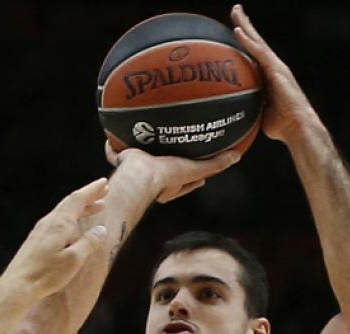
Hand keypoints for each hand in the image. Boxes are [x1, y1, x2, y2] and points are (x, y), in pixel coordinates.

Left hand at [3, 178, 108, 300]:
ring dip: (81, 209)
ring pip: (63, 213)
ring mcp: (40, 231)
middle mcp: (49, 222)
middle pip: (70, 203)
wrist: (17, 285)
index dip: (92, 190)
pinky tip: (75, 228)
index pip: (78, 199)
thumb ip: (88, 242)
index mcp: (59, 223)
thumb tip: (100, 230)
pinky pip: (57, 222)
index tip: (104, 183)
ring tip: (96, 208)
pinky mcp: (36, 240)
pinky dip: (71, 219)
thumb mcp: (74, 260)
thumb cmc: (46, 274)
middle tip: (103, 192)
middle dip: (88, 197)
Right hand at [106, 143, 240, 203]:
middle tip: (172, 147)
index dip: (194, 174)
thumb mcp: (195, 170)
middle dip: (166, 159)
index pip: (185, 180)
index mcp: (170, 183)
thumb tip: (237, 155)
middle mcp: (154, 178)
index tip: (200, 167)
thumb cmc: (166, 178)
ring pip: (139, 158)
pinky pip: (116, 152)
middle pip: (162, 168)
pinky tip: (112, 134)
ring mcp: (138, 169)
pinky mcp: (124, 160)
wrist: (139, 176)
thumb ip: (215, 164)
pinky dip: (112, 146)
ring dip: (139, 149)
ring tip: (142, 133)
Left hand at [231, 4, 321, 143]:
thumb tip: (233, 115)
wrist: (297, 127)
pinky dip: (248, 41)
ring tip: (236, 11)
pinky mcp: (277, 69)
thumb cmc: (281, 126)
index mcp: (269, 75)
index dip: (246, 40)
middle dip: (246, 24)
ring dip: (246, 25)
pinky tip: (238, 30)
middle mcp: (273, 67)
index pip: (255, 53)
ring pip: (258, 41)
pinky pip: (259, 52)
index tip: (235, 27)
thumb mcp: (259, 114)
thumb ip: (249, 108)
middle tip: (235, 9)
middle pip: (256, 41)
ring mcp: (276, 66)